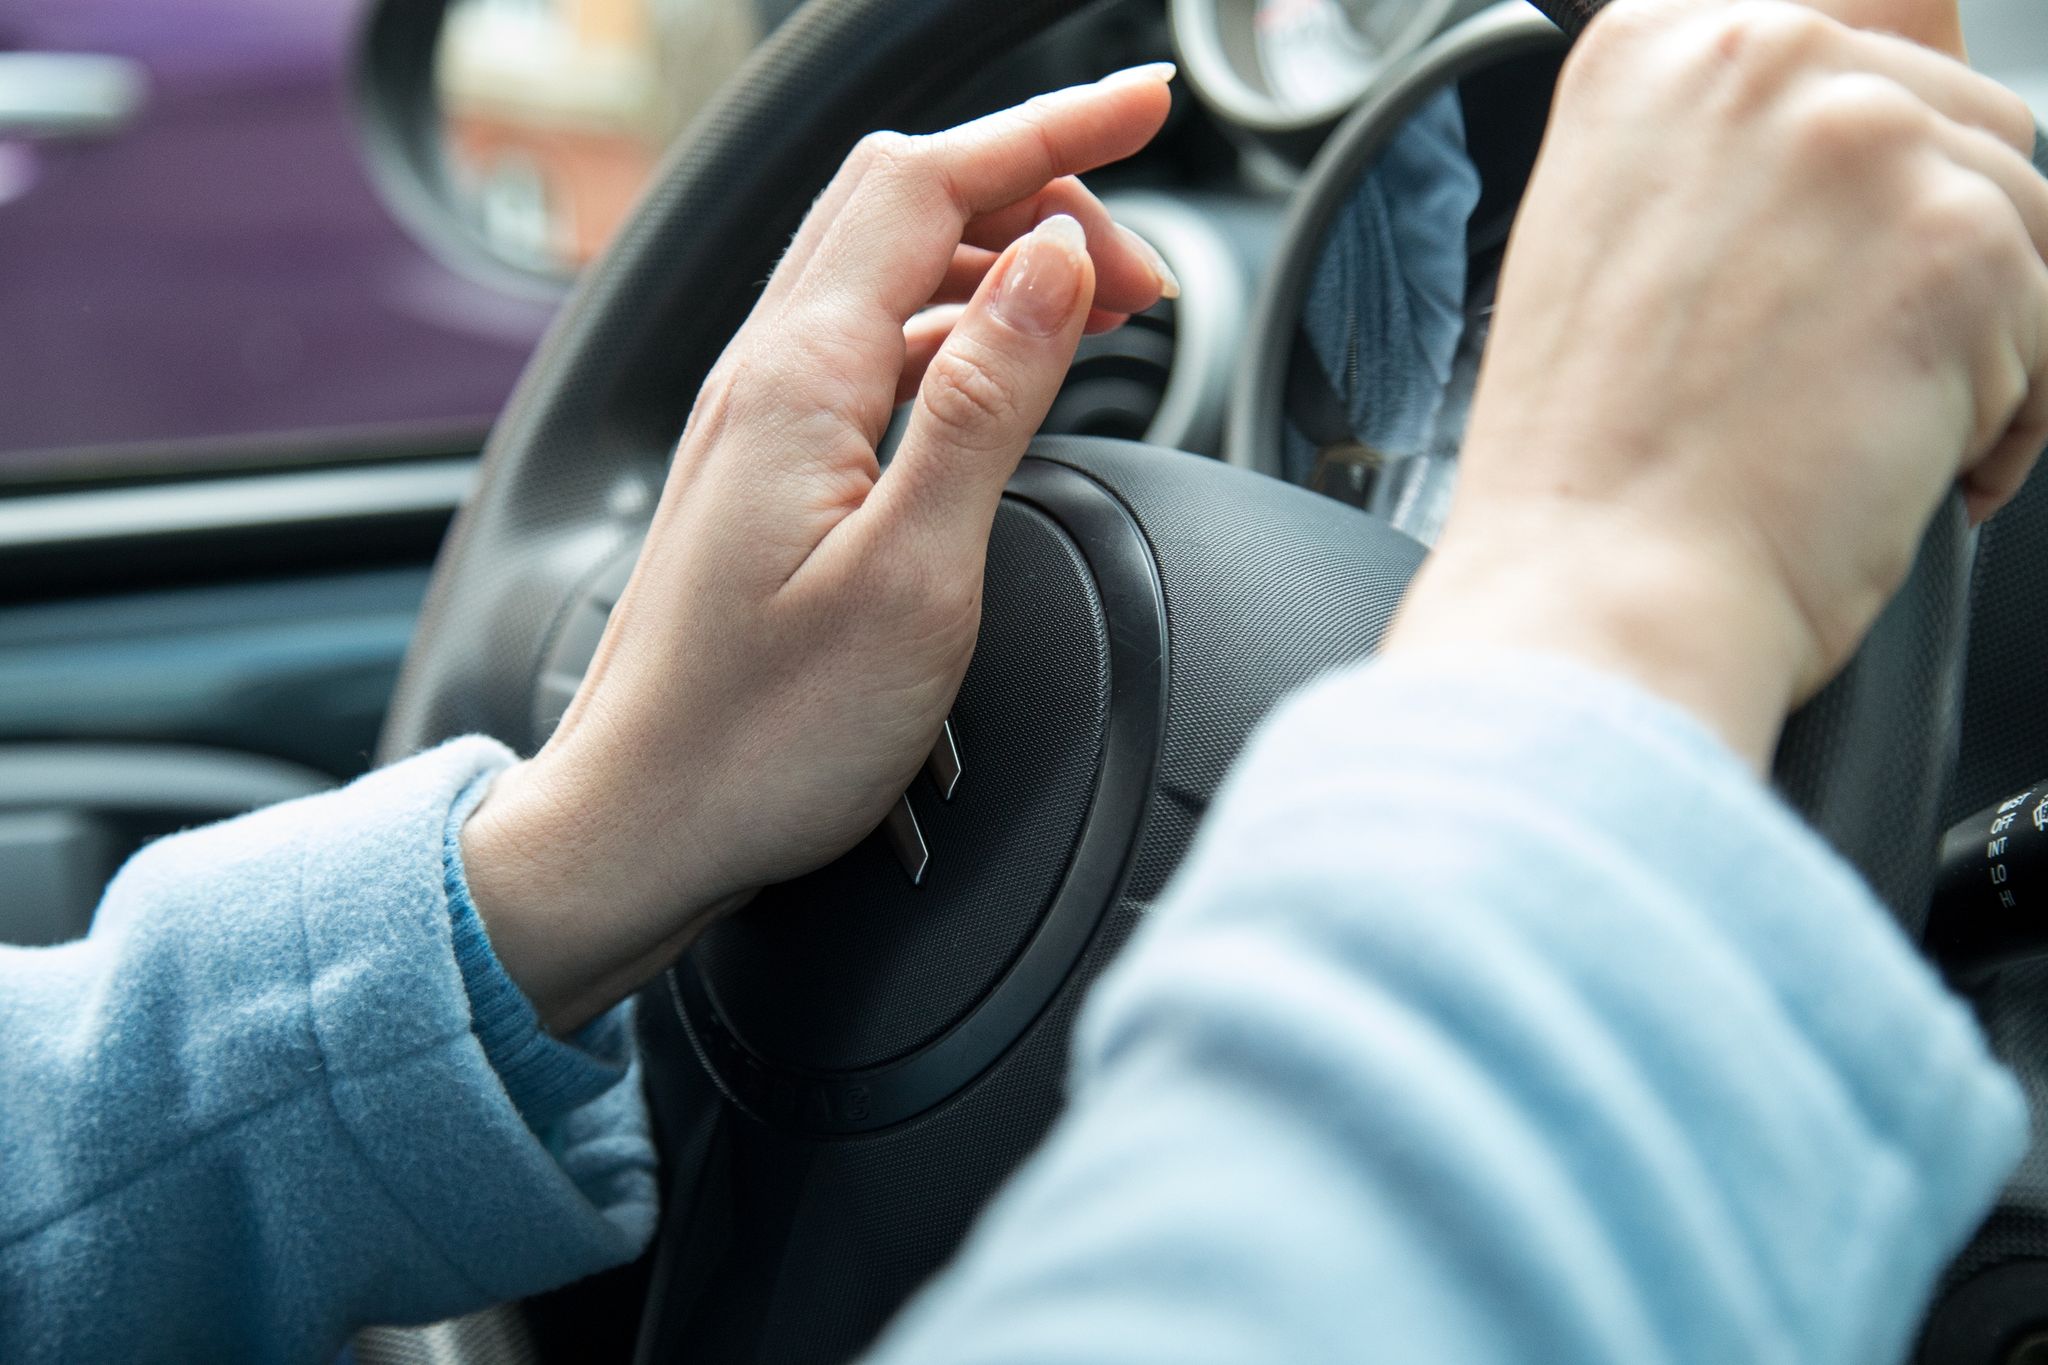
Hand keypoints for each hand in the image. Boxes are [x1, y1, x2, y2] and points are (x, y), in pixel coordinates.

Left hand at [459, 68, 1178, 1031]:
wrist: (641, 826)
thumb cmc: (764, 737)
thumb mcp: (914, 573)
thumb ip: (987, 401)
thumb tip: (1050, 260)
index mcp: (799, 378)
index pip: (929, 182)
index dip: (1050, 129)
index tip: (1149, 103)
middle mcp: (764, 374)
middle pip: (903, 203)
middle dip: (1035, 187)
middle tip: (1146, 264)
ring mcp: (757, 419)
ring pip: (886, 269)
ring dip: (999, 258)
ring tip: (1103, 309)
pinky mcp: (764, 469)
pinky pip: (869, 345)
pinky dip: (955, 325)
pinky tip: (1004, 371)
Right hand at [1386, 0, 2047, 768]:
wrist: (1596, 592)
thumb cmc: (1593, 467)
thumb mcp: (1622, 244)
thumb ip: (1737, 149)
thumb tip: (1884, 103)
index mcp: (1659, 47)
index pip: (1862, 51)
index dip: (1864, 190)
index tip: (1821, 279)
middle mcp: (1761, 56)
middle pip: (1958, 127)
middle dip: (1925, 264)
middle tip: (1819, 378)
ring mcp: (1860, 139)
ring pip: (2021, 219)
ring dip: (1972, 341)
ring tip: (1845, 434)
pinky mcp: (1956, 241)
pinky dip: (2002, 417)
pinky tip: (1889, 468)